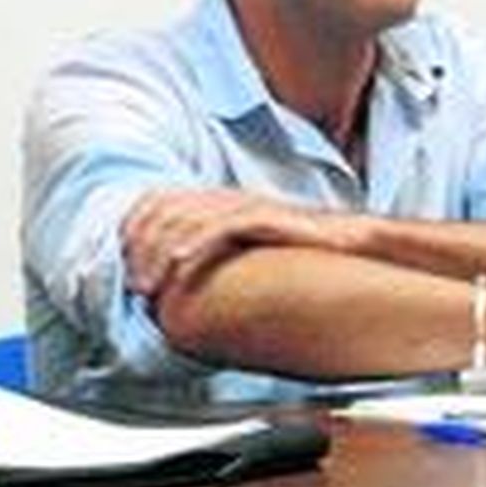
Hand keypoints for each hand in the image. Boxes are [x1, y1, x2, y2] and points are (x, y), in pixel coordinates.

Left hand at [121, 189, 362, 300]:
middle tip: (131, 286)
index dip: (137, 231)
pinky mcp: (270, 219)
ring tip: (145, 286)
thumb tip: (194, 284)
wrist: (361, 242)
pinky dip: (193, 247)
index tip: (124, 266)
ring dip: (158, 255)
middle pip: (168, 212)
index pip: (165, 204)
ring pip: (187, 220)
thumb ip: (227, 257)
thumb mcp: (260, 251)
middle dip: (139, 249)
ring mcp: (251, 207)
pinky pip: (220, 229)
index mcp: (227, 202)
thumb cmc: (312, 253)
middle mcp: (233, 200)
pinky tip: (177, 267)